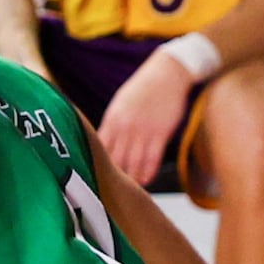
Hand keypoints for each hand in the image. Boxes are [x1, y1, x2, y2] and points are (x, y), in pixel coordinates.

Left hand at [97, 51, 198, 189]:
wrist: (167, 73)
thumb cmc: (142, 88)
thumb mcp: (120, 103)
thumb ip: (112, 124)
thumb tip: (102, 142)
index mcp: (112, 119)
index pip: (100, 148)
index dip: (97, 164)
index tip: (97, 177)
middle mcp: (125, 127)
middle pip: (116, 159)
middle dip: (114, 176)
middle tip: (112, 190)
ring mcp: (143, 130)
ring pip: (134, 162)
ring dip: (132, 178)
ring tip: (130, 189)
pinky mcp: (161, 132)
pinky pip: (152, 158)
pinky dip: (148, 171)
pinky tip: (146, 180)